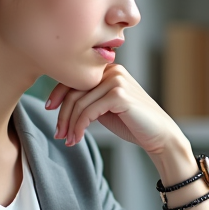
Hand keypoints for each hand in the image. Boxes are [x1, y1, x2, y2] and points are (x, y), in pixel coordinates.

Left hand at [45, 64, 182, 154]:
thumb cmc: (132, 123)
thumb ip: (88, 99)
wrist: (159, 135)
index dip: (58, 94)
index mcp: (109, 69)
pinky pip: (88, 111)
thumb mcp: (105, 107)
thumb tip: (59, 102)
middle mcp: (112, 70)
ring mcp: (117, 81)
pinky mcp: (119, 95)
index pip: (75, 77)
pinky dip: (79, 127)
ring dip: (70, 125)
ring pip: (79, 103)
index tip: (49, 109)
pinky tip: (77, 138)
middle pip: (74, 90)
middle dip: (62, 114)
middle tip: (58, 134)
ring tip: (68, 140)